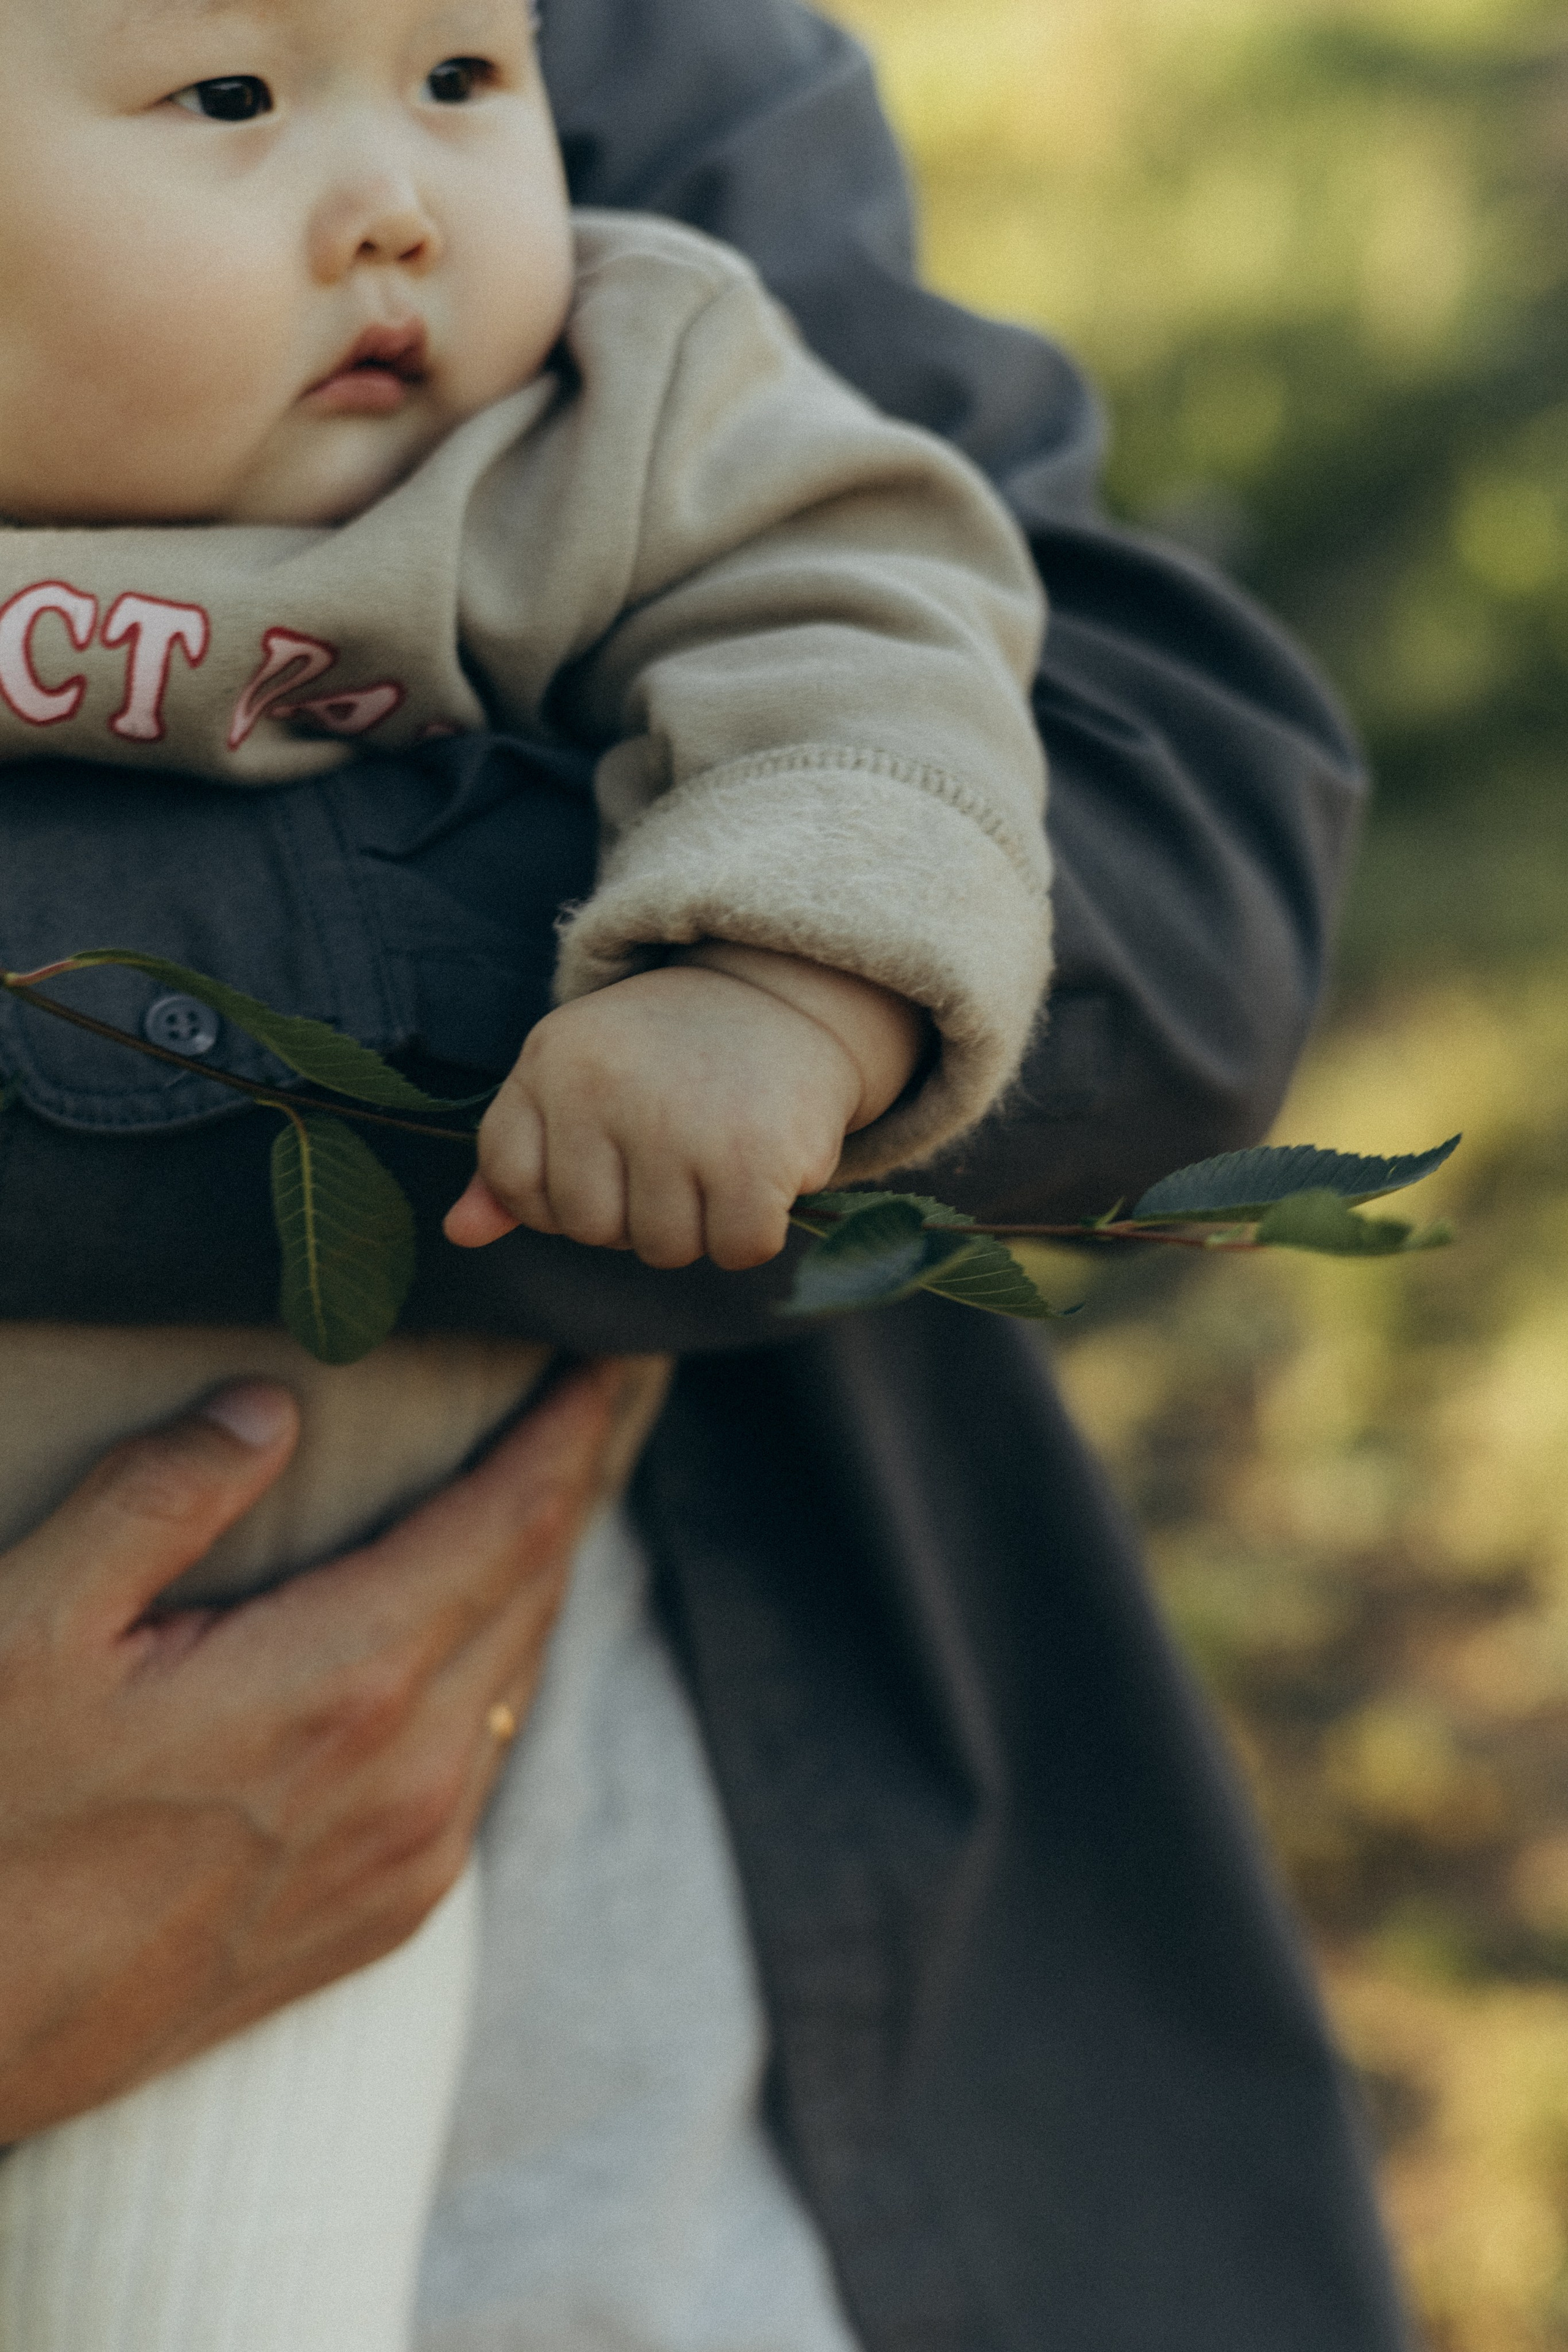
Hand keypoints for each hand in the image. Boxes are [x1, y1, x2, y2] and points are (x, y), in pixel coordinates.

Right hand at [0, 1359, 626, 2141]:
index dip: (569, 1430)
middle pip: (536, 1590)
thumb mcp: (32, 1626)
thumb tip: (271, 1405)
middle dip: (569, 1484)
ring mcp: (409, 1859)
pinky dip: (496, 1671)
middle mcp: (412, 1777)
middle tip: (590, 1402)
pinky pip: (483, 1761)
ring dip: (534, 1577)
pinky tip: (474, 1636)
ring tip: (541, 1496)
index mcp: (346, 1683)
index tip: (607, 1360)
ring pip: (516, 1677)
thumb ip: (162, 1496)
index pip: (515, 1520)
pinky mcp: (385, 1917)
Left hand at [444, 946, 924, 1270]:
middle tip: (677, 1151)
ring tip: (718, 1155)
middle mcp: (605, 1088)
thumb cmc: (666, 1056)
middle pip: (592, 1229)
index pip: (515, 1184)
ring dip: (699, 1224)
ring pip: (665, 1249)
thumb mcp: (576, 1083)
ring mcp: (678, 1122)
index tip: (605, 1156)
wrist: (785, 997)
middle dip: (636, 1214)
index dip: (559, 1193)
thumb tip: (460, 1233)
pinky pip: (736, 1249)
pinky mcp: (752, 1156)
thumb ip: (516, 1159)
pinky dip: (753, 1232)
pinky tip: (760, 1175)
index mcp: (552, 1062)